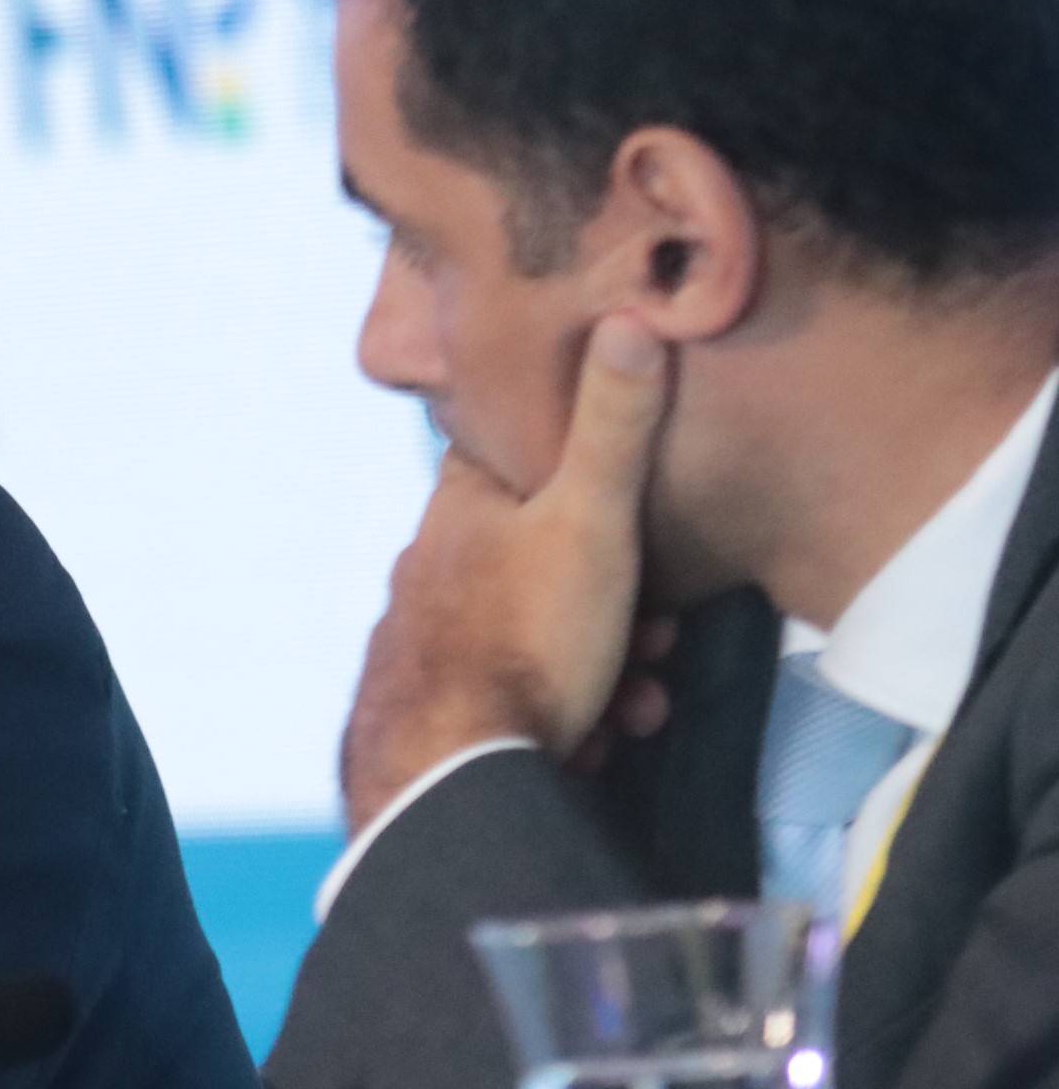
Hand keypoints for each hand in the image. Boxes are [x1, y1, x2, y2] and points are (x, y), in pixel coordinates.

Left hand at [341, 318, 673, 830]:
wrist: (456, 770)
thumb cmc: (526, 637)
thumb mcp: (591, 518)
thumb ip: (614, 426)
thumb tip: (628, 318)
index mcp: (458, 510)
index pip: (512, 456)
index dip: (582, 475)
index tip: (634, 510)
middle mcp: (430, 568)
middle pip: (543, 559)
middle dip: (622, 601)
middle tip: (660, 638)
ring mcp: (427, 639)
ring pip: (540, 635)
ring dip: (608, 669)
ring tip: (638, 702)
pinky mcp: (436, 706)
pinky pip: (517, 699)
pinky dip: (567, 717)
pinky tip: (594, 742)